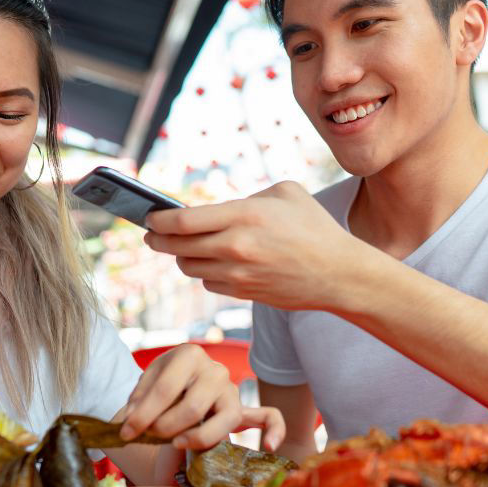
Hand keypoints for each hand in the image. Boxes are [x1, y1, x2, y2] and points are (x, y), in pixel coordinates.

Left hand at [117, 343, 285, 450]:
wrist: (175, 386)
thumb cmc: (160, 387)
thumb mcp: (143, 386)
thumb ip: (139, 402)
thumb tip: (133, 421)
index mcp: (188, 355)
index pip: (165, 389)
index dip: (143, 415)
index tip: (126, 433)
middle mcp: (215, 370)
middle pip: (193, 406)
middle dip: (165, 427)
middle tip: (149, 436)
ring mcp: (232, 390)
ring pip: (226, 418)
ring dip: (197, 437)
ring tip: (177, 442)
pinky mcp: (242, 409)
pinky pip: (268, 417)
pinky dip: (273, 430)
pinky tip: (271, 446)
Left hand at [144, 181, 369, 310]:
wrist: (339, 274)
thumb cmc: (315, 228)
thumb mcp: (285, 193)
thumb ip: (247, 196)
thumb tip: (219, 208)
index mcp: (243, 216)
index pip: (182, 220)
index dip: (158, 219)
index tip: (148, 216)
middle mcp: (235, 247)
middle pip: (177, 247)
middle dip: (158, 240)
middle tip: (152, 234)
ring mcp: (238, 275)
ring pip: (190, 267)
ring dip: (182, 257)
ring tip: (183, 246)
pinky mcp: (243, 294)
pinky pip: (210, 283)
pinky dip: (207, 273)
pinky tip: (214, 263)